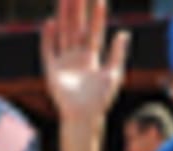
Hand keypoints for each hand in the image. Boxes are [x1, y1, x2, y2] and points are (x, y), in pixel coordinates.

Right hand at [41, 0, 128, 121]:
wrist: (84, 117)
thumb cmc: (100, 100)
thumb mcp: (114, 74)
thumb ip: (118, 53)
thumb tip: (124, 32)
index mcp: (92, 57)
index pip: (94, 31)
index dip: (97, 16)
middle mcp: (76, 56)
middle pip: (76, 27)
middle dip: (77, 10)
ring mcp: (63, 62)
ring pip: (63, 33)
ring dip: (63, 17)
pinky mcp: (51, 70)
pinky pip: (48, 50)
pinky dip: (48, 38)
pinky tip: (50, 23)